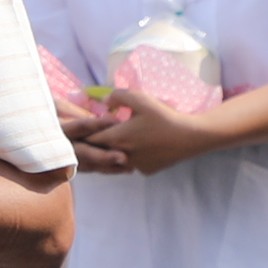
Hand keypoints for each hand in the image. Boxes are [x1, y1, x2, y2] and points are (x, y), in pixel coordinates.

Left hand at [70, 86, 221, 174]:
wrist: (190, 137)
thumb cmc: (164, 115)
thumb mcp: (140, 99)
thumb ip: (117, 96)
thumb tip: (102, 102)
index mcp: (116, 138)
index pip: (88, 138)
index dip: (82, 133)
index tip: (77, 129)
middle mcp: (120, 155)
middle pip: (98, 152)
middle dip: (93, 145)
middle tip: (88, 138)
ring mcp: (133, 166)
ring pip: (114, 161)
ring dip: (109, 154)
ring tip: (109, 145)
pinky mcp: (146, 171)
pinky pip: (131, 165)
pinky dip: (130, 158)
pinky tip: (135, 150)